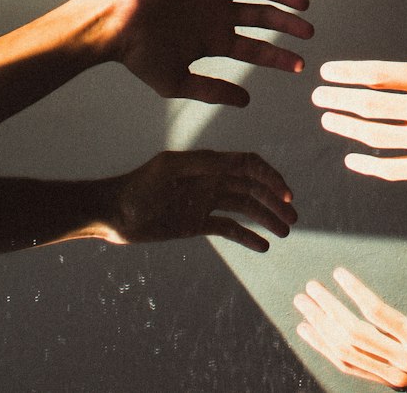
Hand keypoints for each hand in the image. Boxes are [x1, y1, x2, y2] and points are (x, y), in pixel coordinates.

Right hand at [102, 0, 313, 104]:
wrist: (118, 25)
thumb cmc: (141, 56)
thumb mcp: (178, 82)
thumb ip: (211, 91)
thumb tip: (246, 102)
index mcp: (215, 39)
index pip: (256, 48)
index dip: (279, 57)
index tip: (300, 66)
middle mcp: (219, 14)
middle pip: (263, 16)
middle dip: (288, 24)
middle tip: (309, 32)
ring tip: (302, 5)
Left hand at [103, 149, 296, 252]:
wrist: (112, 213)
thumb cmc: (137, 188)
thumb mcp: (167, 170)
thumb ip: (199, 164)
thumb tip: (232, 161)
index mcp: (207, 164)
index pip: (247, 165)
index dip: (269, 177)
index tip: (285, 195)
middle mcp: (210, 180)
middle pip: (252, 187)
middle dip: (275, 200)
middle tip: (293, 217)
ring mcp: (205, 202)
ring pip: (245, 207)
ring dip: (266, 217)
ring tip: (286, 232)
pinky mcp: (197, 223)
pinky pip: (228, 228)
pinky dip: (246, 236)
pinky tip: (263, 246)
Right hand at [295, 268, 406, 387]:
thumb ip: (403, 353)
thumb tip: (381, 333)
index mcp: (396, 382)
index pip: (348, 364)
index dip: (322, 344)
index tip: (302, 324)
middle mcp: (397, 375)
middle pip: (345, 347)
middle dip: (319, 321)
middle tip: (301, 298)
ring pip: (354, 331)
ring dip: (329, 306)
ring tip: (314, 285)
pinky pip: (377, 313)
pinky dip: (354, 292)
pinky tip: (341, 275)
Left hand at [311, 0, 406, 184]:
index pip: (380, 73)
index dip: (348, 73)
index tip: (326, 73)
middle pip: (371, 106)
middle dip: (339, 101)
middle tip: (316, 99)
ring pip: (378, 136)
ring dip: (348, 129)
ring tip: (329, 121)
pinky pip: (397, 168)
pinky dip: (371, 165)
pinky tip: (353, 159)